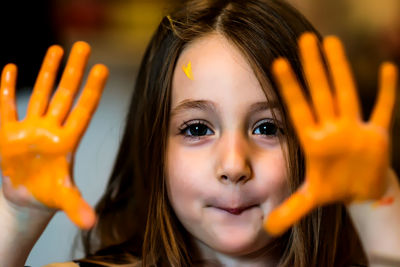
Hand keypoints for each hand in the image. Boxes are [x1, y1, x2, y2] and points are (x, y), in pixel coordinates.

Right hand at [0, 42, 107, 228]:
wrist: (28, 197)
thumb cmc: (50, 194)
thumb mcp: (63, 199)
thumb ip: (76, 207)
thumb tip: (91, 223)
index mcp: (67, 141)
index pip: (82, 110)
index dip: (91, 90)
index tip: (102, 69)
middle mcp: (51, 129)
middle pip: (64, 94)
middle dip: (73, 70)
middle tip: (84, 46)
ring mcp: (30, 128)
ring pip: (40, 94)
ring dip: (47, 72)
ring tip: (57, 49)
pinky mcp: (7, 133)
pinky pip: (7, 107)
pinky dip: (6, 89)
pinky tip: (10, 69)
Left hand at [264, 33, 397, 235]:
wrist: (359, 191)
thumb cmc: (332, 189)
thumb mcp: (310, 200)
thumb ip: (290, 211)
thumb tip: (268, 230)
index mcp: (314, 141)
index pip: (298, 108)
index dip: (289, 87)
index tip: (277, 63)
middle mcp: (332, 129)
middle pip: (321, 92)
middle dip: (314, 67)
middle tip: (306, 39)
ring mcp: (354, 129)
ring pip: (347, 92)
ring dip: (341, 69)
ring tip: (331, 42)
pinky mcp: (376, 134)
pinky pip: (383, 109)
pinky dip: (387, 91)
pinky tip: (389, 68)